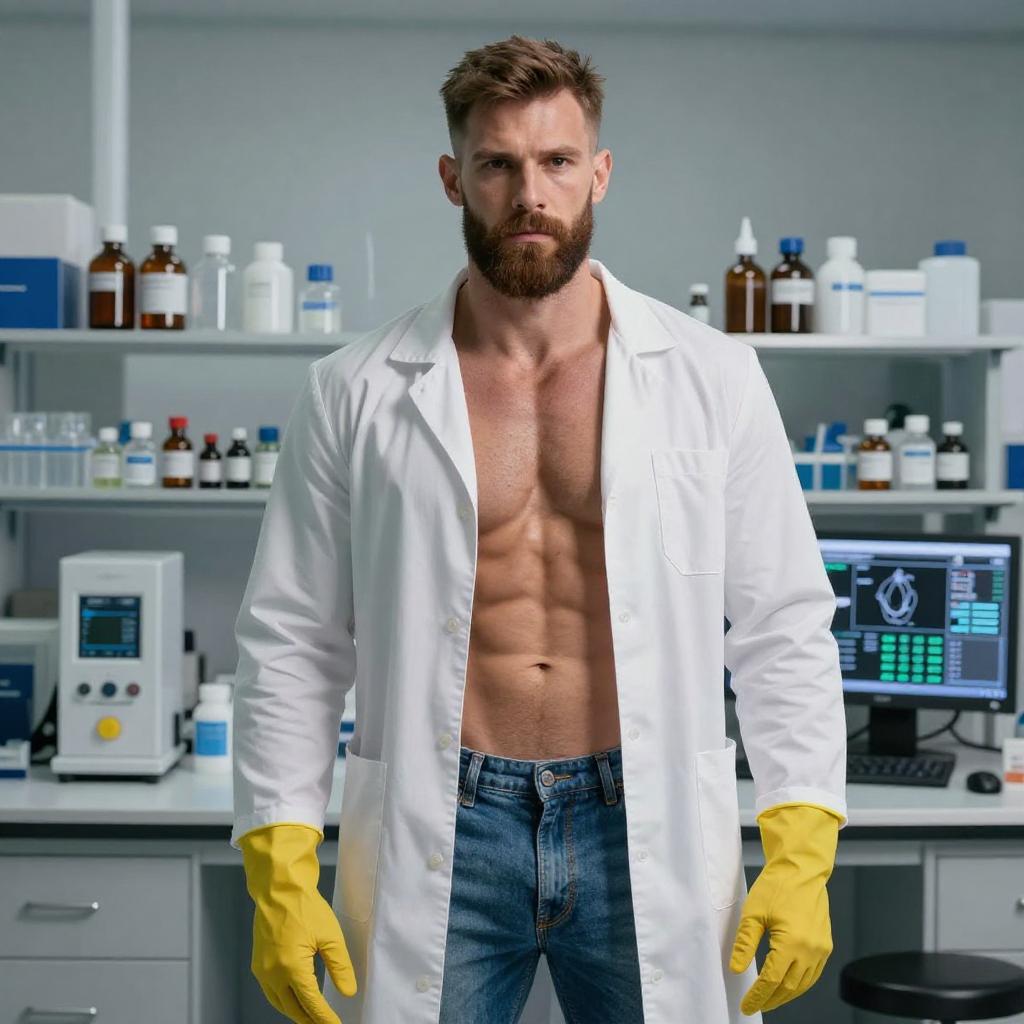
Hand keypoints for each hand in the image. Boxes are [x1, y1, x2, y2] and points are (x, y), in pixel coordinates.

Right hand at [239, 823, 356, 1022]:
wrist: (279, 888)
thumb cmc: (304, 907)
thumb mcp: (330, 936)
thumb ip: (340, 967)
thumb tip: (348, 992)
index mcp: (291, 968)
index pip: (311, 1004)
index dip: (325, 1018)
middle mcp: (272, 974)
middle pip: (293, 1009)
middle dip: (310, 1020)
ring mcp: (262, 970)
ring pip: (279, 1003)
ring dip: (296, 1013)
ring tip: (313, 1018)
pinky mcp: (258, 964)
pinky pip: (271, 992)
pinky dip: (284, 1000)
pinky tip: (295, 999)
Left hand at [728, 803, 840, 1014]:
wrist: (801, 868)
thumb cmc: (777, 886)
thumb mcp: (753, 912)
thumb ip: (745, 944)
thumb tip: (737, 969)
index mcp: (792, 943)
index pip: (771, 980)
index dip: (758, 996)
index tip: (746, 1005)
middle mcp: (811, 950)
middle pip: (789, 987)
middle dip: (771, 1000)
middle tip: (755, 1006)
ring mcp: (821, 949)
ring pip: (803, 984)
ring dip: (786, 995)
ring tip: (769, 1000)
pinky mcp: (825, 944)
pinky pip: (813, 973)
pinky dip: (800, 984)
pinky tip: (788, 985)